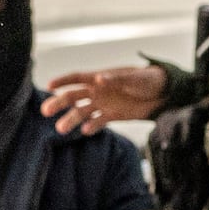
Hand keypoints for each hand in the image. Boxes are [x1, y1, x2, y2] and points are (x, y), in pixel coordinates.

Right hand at [42, 66, 168, 134]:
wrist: (163, 94)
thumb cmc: (147, 79)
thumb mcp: (134, 78)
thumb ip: (116, 79)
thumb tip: (99, 79)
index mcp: (100, 78)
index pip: (77, 78)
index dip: (62, 81)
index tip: (48, 86)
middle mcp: (98, 91)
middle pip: (74, 97)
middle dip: (59, 103)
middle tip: (46, 111)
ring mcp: (104, 104)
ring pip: (82, 112)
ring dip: (72, 119)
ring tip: (61, 129)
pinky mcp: (112, 116)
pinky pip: (98, 122)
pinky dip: (92, 127)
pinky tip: (85, 132)